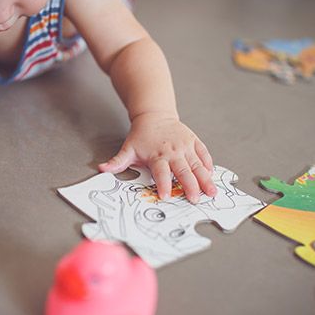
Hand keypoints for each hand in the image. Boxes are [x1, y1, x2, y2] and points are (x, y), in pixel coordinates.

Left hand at [99, 112, 216, 202]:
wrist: (154, 115)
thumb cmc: (141, 135)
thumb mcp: (128, 148)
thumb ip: (117, 161)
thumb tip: (102, 169)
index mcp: (157, 155)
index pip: (161, 172)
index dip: (163, 185)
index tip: (165, 196)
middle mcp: (173, 151)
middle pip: (183, 171)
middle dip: (190, 186)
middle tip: (195, 199)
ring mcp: (185, 146)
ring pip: (197, 164)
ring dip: (205, 179)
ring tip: (212, 192)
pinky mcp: (193, 141)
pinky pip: (203, 153)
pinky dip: (208, 164)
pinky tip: (212, 175)